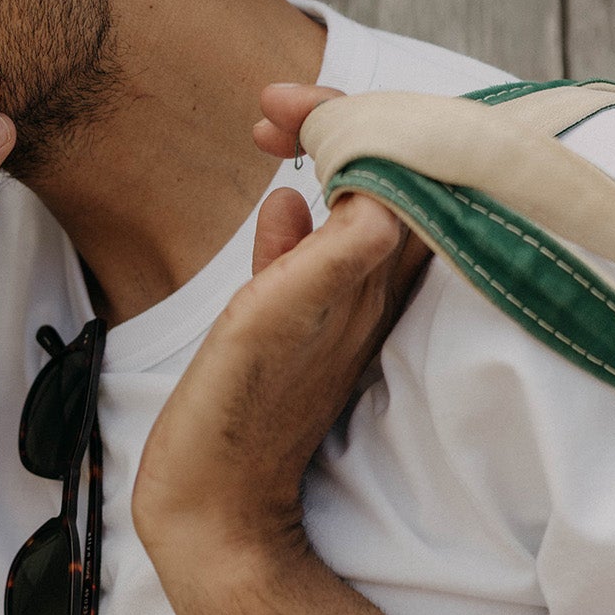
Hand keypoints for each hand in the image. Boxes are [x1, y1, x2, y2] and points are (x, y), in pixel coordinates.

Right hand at [133, 84, 429, 603]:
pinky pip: (319, 253)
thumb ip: (329, 253)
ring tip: (268, 131)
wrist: (215, 507)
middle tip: (270, 112)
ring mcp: (337, 310)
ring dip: (319, 161)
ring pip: (355, 209)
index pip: (399, 167)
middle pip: (388, 180)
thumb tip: (384, 190)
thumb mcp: (279, 319)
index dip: (352, 119)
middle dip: (340, 126)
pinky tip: (276, 206)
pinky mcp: (302, 331)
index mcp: (373, 279)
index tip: (284, 107)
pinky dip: (301, 213)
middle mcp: (369, 290)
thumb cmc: (243, 416)